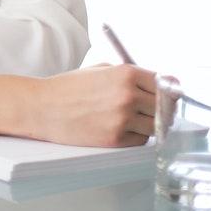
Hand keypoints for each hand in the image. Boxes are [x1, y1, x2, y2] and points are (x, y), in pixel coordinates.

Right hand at [32, 63, 156, 147]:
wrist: (43, 107)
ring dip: (150, 124)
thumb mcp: (100, 69)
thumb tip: (158, 84)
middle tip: (153, 111)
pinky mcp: (116, 139)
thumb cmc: (69, 87)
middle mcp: (128, 96)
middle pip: (166, 107)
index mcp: (126, 74)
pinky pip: (141, 140)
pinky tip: (121, 128)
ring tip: (134, 120)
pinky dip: (136, 136)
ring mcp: (123, 119)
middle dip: (162, 109)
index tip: (167, 96)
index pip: (165, 84)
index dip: (167, 91)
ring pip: (157, 126)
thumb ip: (129, 75)